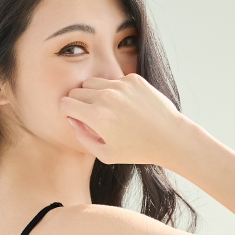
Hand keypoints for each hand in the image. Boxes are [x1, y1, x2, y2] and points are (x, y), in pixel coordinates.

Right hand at [60, 73, 189, 166]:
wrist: (169, 137)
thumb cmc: (137, 150)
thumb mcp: (105, 154)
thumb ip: (83, 137)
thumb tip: (73, 119)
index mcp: (96, 116)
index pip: (65, 103)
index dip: (66, 112)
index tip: (73, 118)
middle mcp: (106, 96)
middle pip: (77, 91)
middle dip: (78, 103)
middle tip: (90, 117)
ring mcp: (121, 85)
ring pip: (93, 82)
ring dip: (94, 94)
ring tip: (107, 110)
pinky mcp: (133, 79)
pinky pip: (113, 80)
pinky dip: (114, 91)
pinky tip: (126, 105)